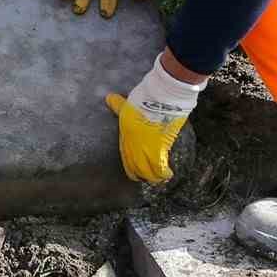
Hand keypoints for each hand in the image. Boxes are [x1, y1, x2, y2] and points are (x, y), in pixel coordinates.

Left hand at [106, 53, 206, 183]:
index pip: (126, 158)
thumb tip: (108, 97)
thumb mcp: (126, 104)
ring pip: (147, 171)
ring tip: (159, 178)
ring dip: (153, 177)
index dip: (130, 167)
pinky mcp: (160, 149)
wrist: (157, 100)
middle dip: (141, 174)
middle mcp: (134, 147)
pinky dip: (164, 173)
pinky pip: (160, 167)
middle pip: (136, 167)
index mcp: (126, 137)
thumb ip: (118, 105)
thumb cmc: (142, 100)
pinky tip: (168, 174)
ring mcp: (146, 149)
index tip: (135, 172)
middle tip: (147, 178)